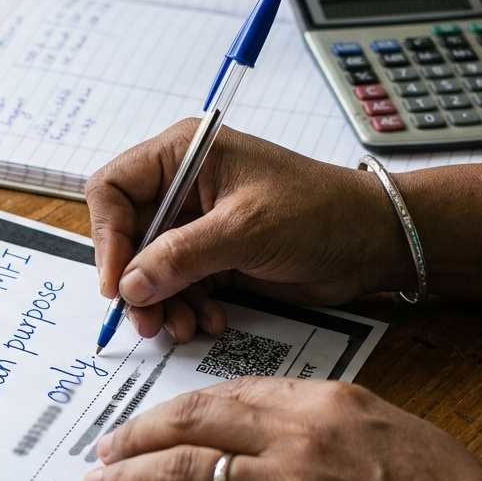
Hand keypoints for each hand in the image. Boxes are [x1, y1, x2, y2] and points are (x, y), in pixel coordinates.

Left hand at [82, 377, 481, 480]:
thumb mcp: (393, 430)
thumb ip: (331, 422)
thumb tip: (280, 429)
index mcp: (325, 402)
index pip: (229, 393)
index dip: (180, 408)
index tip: (155, 419)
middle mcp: (297, 438)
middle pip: (193, 423)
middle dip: (138, 434)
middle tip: (107, 448)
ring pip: (184, 473)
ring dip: (131, 480)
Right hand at [85, 121, 408, 340]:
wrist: (372, 242)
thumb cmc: (319, 212)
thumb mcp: (244, 230)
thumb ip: (181, 256)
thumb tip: (130, 284)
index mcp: (184, 153)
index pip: (113, 189)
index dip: (109, 237)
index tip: (118, 283)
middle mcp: (183, 184)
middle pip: (128, 235)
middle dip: (137, 281)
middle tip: (147, 321)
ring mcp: (196, 221)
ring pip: (149, 267)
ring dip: (162, 302)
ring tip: (184, 327)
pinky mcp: (213, 253)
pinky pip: (177, 284)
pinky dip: (186, 306)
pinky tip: (209, 321)